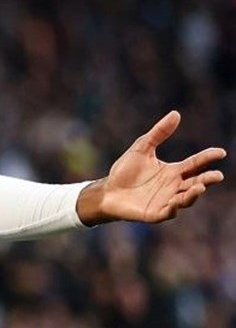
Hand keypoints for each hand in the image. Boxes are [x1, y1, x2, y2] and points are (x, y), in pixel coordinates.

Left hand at [78, 111, 225, 225]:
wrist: (107, 191)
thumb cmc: (125, 171)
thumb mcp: (142, 148)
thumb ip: (158, 133)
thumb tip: (176, 114)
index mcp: (173, 172)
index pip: (195, 164)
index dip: (207, 158)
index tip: (220, 152)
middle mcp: (174, 187)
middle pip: (196, 183)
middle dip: (207, 180)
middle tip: (217, 175)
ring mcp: (167, 201)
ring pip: (186, 199)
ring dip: (194, 194)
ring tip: (199, 186)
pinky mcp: (156, 213)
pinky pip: (168, 212)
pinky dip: (174, 207)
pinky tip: (175, 200)